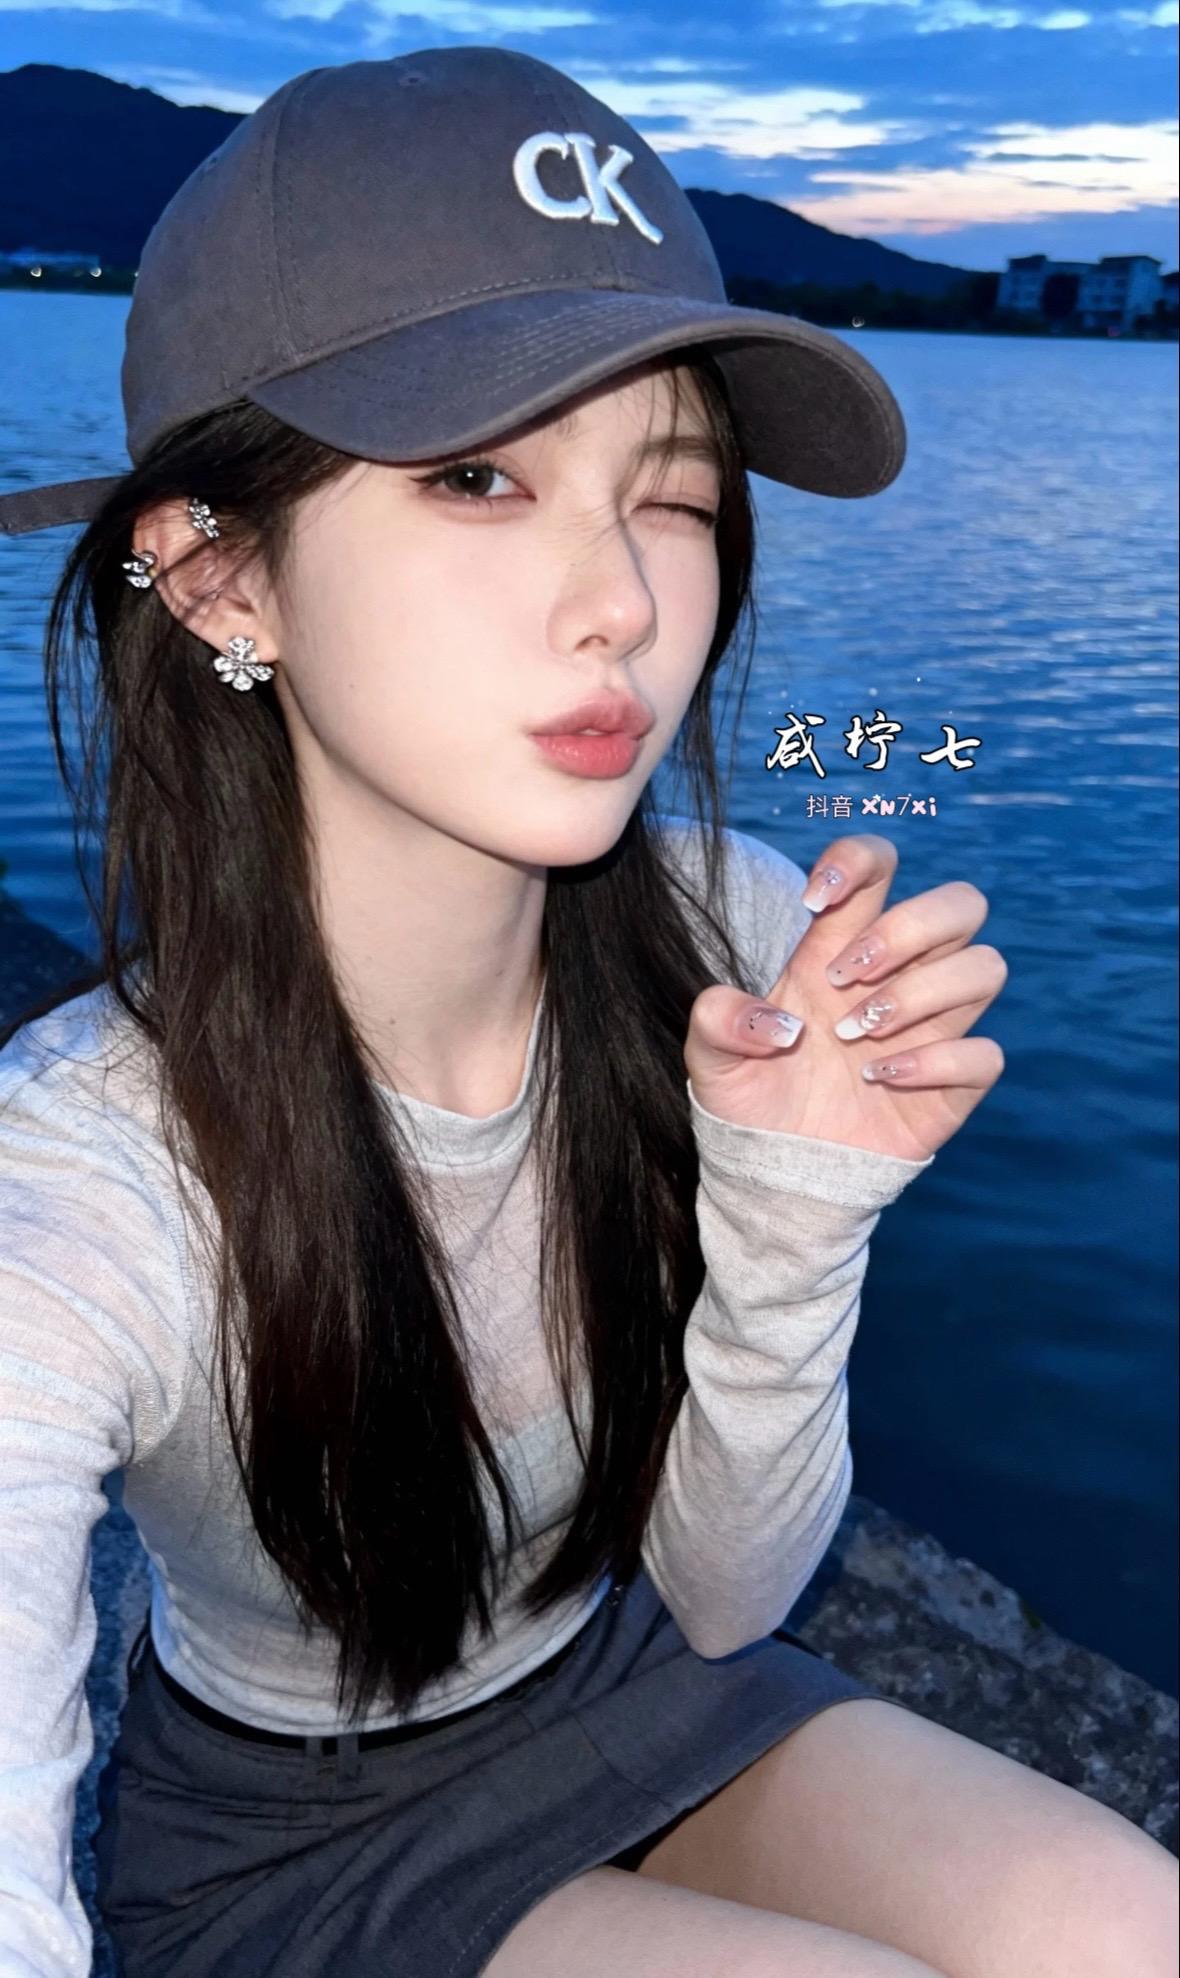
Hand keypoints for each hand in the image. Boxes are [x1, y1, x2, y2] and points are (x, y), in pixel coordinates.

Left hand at [683, 833, 1006, 1162]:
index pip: (880, 865)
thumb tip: (776, 1024)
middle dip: (907, 930)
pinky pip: (985, 1054)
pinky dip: (937, 1061)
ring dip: (918, 996)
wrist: (773, 1172)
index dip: (858, 860)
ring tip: (855, 1036)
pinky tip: (880, 1081)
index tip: (814, 902)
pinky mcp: (952, 1086)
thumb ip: (718, 1020)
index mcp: (840, 949)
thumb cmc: (750, 1101)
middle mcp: (896, 979)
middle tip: (844, 979)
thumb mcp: (710, 1058)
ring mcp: (931, 1030)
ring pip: (985, 968)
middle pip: (961, 904)